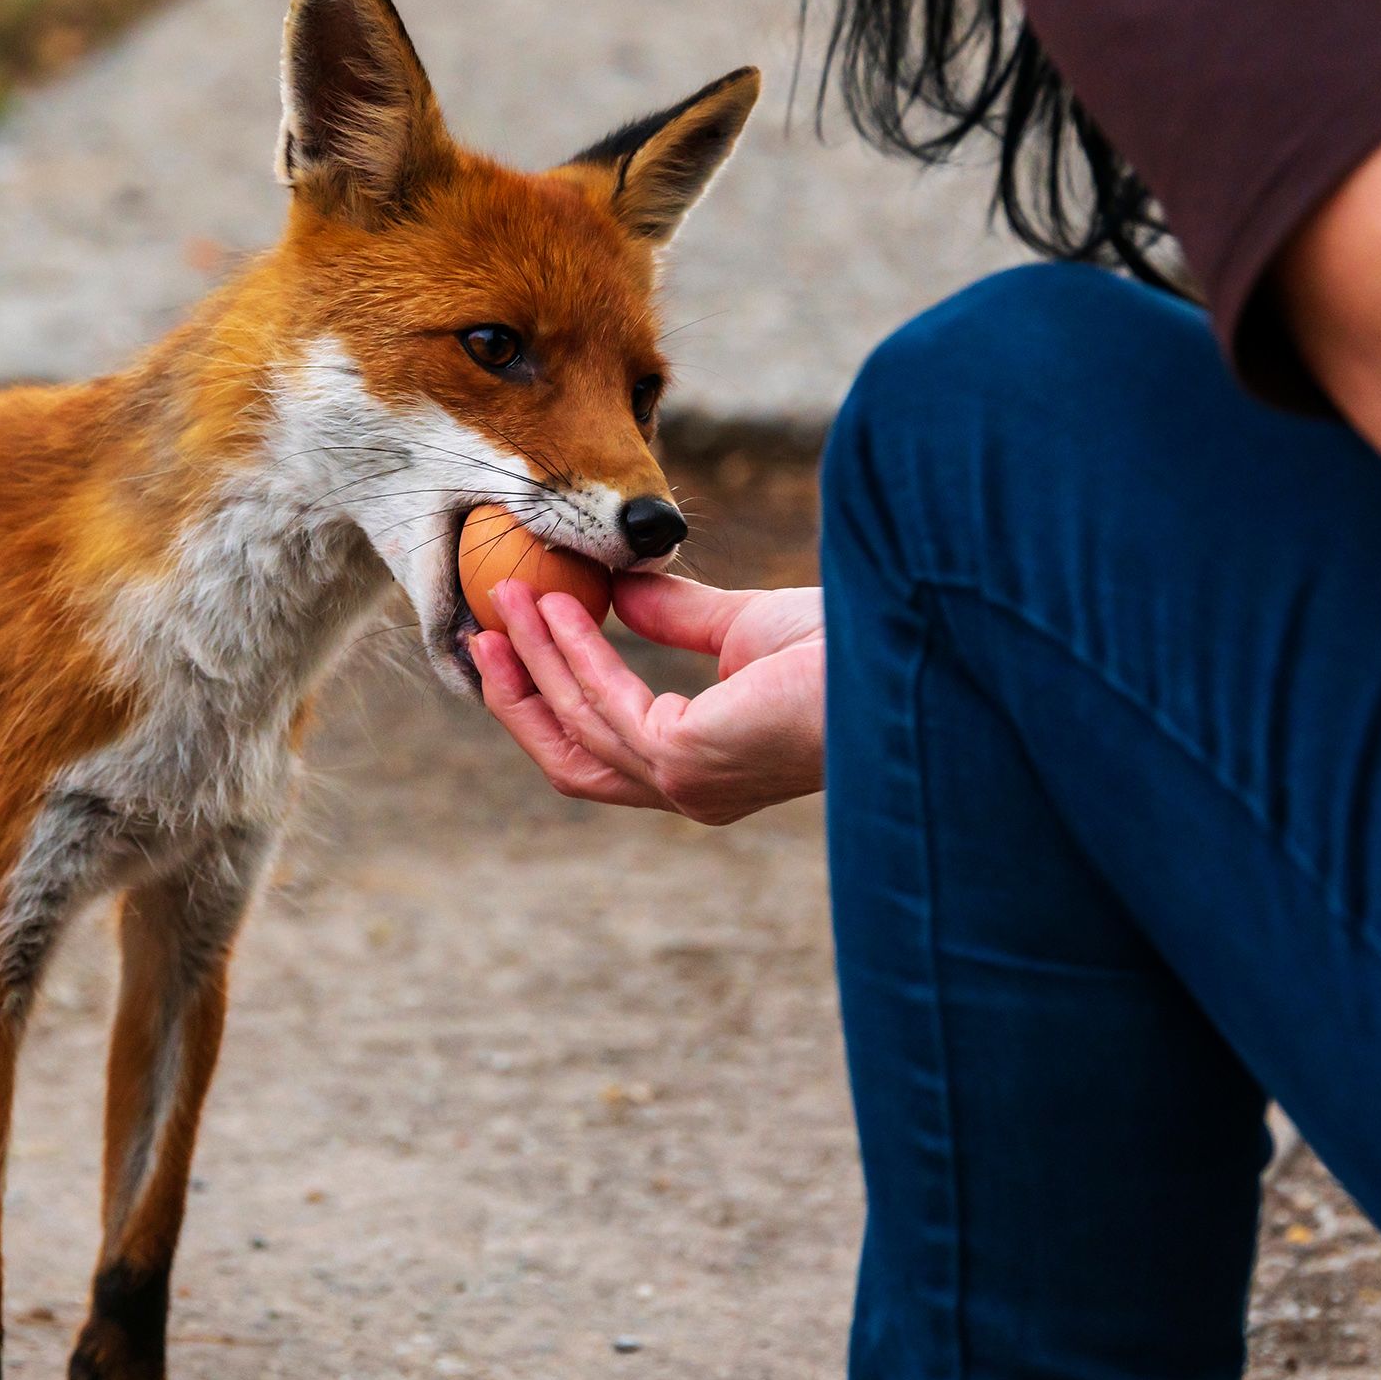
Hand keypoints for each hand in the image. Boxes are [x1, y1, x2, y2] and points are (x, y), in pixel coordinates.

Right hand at [470, 574, 824, 824]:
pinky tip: (562, 607)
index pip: (598, 750)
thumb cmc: (843, 654)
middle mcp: (689, 791)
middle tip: (483, 635)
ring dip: (535, 660)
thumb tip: (618, 587)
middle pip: (567, 760)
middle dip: (518, 697)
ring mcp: (686, 784)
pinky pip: (605, 705)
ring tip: (513, 596)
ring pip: (576, 726)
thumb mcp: (740, 627)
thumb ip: (675, 616)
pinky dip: (574, 654)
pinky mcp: (687, 761)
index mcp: (700, 770)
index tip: (510, 643)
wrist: (897, 658)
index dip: (544, 701)